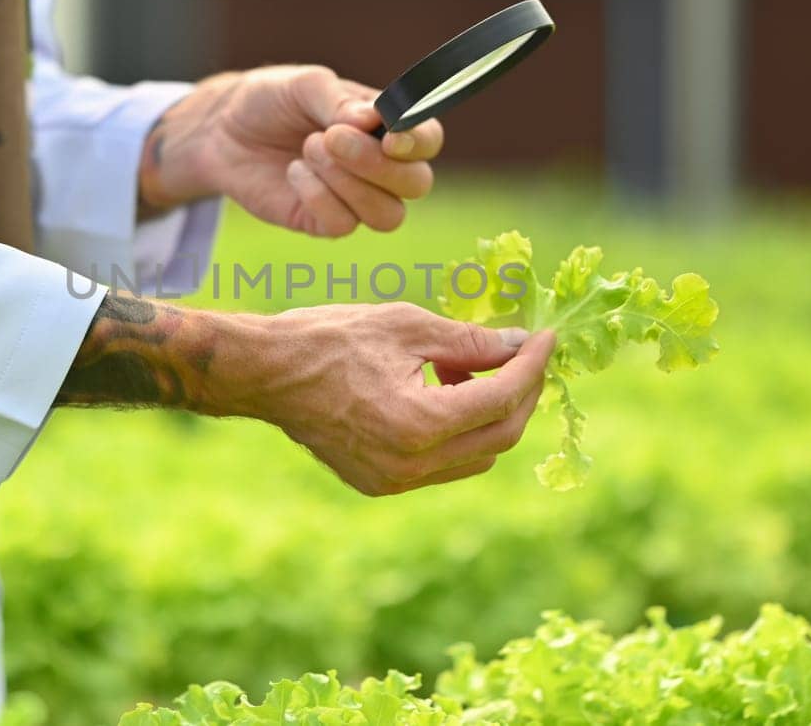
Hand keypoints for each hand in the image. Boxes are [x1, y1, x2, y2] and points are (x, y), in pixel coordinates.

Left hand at [139, 65, 445, 236]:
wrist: (222, 130)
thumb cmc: (270, 100)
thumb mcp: (303, 85)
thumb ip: (338, 101)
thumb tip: (373, 120)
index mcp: (386, 126)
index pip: (427, 140)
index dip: (418, 141)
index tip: (389, 136)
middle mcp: (380, 166)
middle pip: (417, 184)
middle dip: (377, 165)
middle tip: (330, 138)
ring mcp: (355, 198)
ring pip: (388, 215)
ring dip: (349, 184)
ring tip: (309, 149)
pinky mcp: (324, 222)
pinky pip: (343, 225)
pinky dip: (318, 196)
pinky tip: (294, 172)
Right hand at [217, 303, 552, 494]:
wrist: (265, 373)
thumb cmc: (329, 338)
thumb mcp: (406, 326)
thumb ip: (471, 340)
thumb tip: (521, 344)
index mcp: (419, 424)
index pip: (502, 399)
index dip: (532, 366)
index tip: (546, 338)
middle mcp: (410, 465)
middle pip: (500, 437)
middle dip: (521, 393)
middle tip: (522, 353)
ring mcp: (394, 481)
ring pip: (476, 456)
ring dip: (490, 414)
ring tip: (463, 368)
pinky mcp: (380, 483)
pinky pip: (443, 464)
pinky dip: (458, 430)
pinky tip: (438, 392)